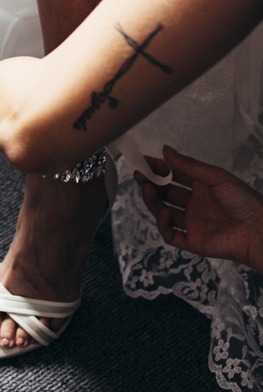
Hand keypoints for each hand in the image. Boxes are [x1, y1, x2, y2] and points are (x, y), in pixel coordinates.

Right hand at [137, 146, 262, 273]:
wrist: (258, 230)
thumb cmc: (243, 201)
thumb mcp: (215, 176)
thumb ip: (188, 165)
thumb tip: (165, 150)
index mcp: (201, 187)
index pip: (173, 175)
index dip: (157, 168)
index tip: (143, 161)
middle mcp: (195, 204)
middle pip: (166, 193)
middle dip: (151, 183)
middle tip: (139, 175)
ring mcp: (193, 223)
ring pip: (164, 212)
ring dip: (152, 201)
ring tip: (147, 190)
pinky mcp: (193, 241)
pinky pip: (170, 234)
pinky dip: (162, 224)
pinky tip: (162, 213)